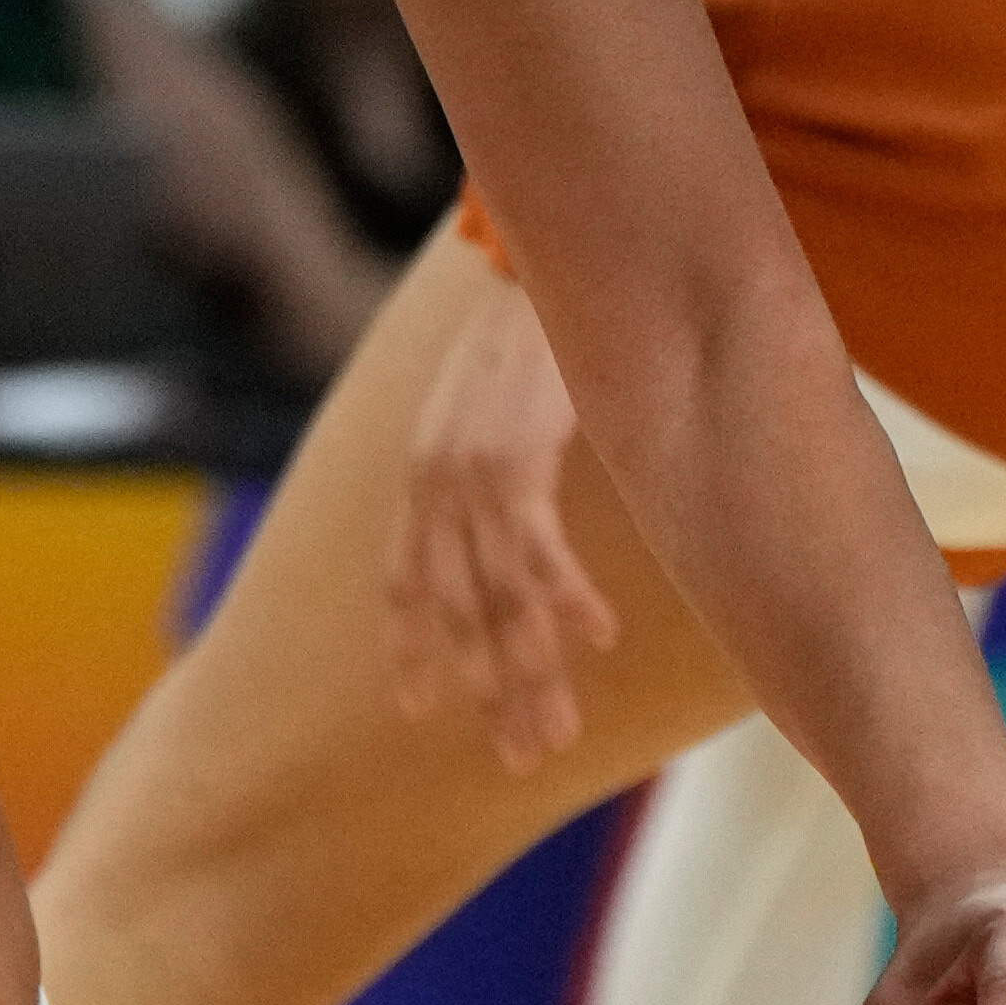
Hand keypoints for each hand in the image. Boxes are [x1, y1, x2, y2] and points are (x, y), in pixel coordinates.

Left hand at [390, 267, 617, 770]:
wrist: (536, 247)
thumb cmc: (534, 322)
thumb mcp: (497, 396)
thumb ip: (498, 455)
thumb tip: (522, 501)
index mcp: (424, 468)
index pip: (405, 577)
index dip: (413, 645)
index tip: (424, 707)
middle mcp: (434, 478)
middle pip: (459, 609)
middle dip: (492, 689)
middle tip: (527, 757)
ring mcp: (470, 469)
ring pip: (498, 596)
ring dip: (531, 670)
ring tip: (558, 734)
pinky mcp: (515, 451)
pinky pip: (540, 547)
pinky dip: (567, 598)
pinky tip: (600, 641)